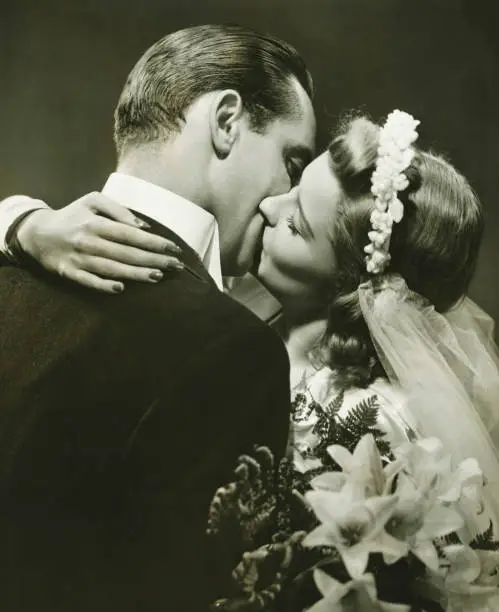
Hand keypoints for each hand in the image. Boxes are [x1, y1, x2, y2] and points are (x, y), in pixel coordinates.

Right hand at [17, 192, 183, 293]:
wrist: (36, 232)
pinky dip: (103, 285)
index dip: (154, 242)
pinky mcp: (69, 273)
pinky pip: (89, 281)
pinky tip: (121, 289)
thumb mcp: (92, 201)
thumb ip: (118, 210)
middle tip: (176, 266)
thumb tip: (143, 227)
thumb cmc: (72, 215)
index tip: (174, 249)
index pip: (131, 234)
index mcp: (96, 223)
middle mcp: (88, 241)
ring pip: (112, 268)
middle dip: (153, 259)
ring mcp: (79, 259)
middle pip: (126, 253)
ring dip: (136, 273)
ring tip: (158, 276)